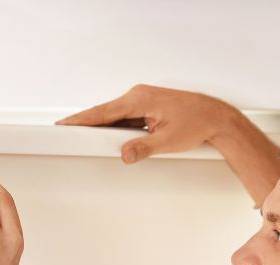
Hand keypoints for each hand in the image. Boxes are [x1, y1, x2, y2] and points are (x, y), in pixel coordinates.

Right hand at [55, 83, 241, 163]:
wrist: (215, 117)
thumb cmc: (197, 123)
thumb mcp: (168, 141)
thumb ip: (143, 148)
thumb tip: (124, 154)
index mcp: (139, 99)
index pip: (102, 112)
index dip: (81, 119)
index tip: (64, 124)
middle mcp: (138, 95)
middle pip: (105, 113)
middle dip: (88, 125)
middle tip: (67, 134)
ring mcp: (142, 100)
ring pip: (115, 116)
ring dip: (105, 129)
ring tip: (88, 141)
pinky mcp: (147, 107)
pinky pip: (126, 118)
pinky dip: (118, 128)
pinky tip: (114, 139)